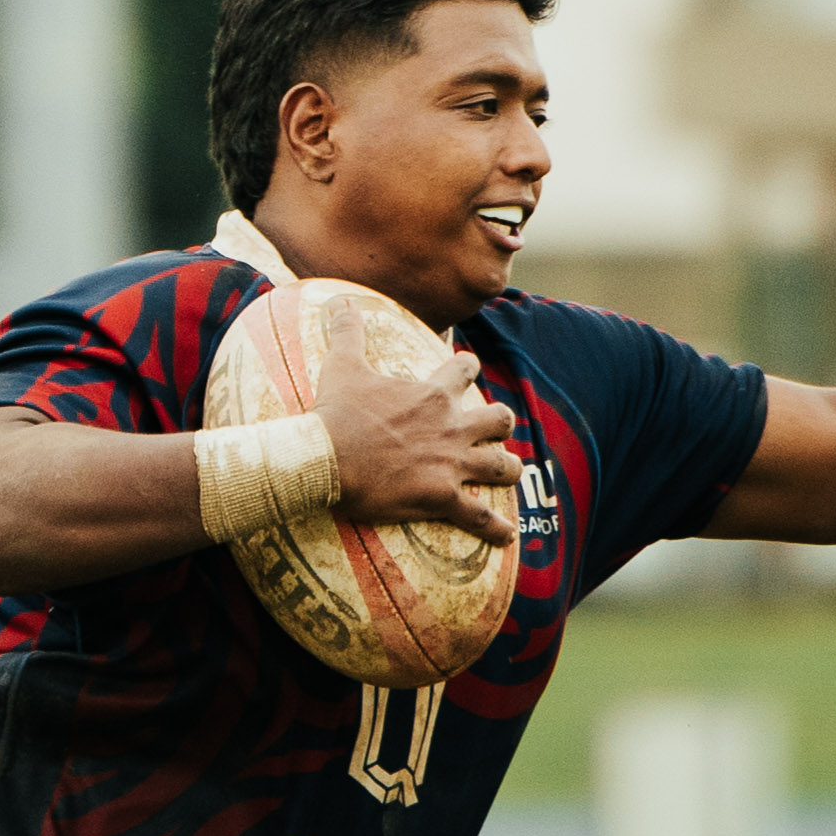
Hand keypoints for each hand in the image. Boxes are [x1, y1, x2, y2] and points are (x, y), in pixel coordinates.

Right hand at [315, 304, 519, 545]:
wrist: (326, 458)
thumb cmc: (334, 413)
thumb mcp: (341, 365)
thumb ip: (348, 330)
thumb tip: (339, 299)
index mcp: (432, 393)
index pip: (465, 369)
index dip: (468, 368)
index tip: (466, 369)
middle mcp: (451, 426)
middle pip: (498, 418)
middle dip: (500, 422)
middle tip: (494, 428)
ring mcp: (451, 462)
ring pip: (502, 465)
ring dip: (508, 469)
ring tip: (510, 474)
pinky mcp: (442, 496)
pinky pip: (479, 515)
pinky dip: (496, 528)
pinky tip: (507, 536)